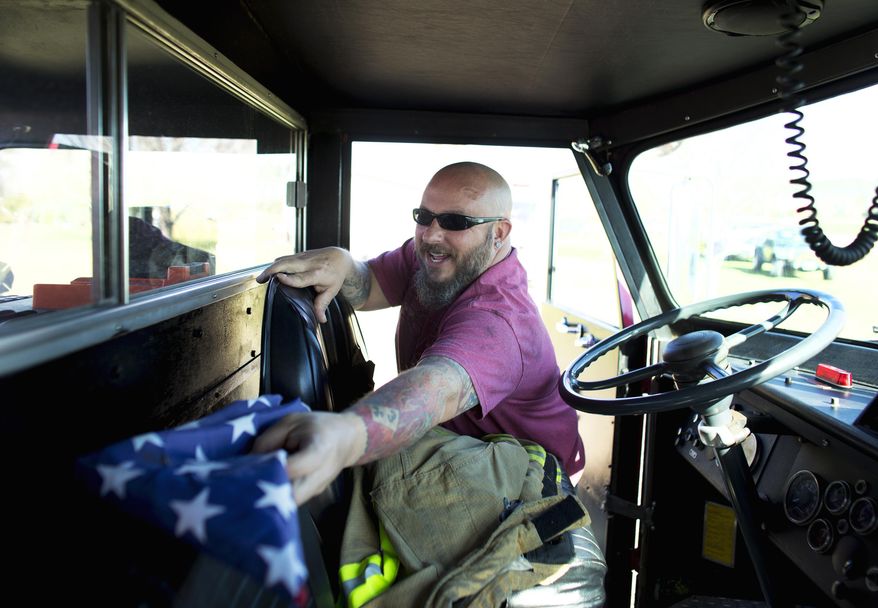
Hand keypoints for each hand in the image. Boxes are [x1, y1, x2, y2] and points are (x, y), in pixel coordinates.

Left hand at [251, 411, 365, 504]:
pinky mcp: (312, 495)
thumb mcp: (290, 422)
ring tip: (250, 489)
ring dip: (269, 499)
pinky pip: (291, 501)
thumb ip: (267, 441)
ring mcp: (317, 489)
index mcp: (318, 450)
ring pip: (289, 504)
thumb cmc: (317, 426)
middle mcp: (320, 476)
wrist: (348, 438)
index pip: (292, 468)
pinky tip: (262, 489)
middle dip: (265, 494)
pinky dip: (276, 498)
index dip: (270, 470)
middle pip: (290, 497)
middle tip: (244, 487)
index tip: (248, 469)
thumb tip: (246, 463)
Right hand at [256, 247, 352, 321]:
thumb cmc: (335, 275)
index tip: (278, 279)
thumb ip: (322, 305)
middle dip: (272, 270)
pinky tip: (269, 273)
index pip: (301, 277)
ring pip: (283, 260)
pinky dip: (275, 265)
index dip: (289, 278)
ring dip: (270, 268)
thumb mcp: (332, 291)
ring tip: (260, 279)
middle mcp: (308, 264)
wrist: (340, 258)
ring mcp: (303, 257)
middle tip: (260, 280)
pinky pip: (284, 258)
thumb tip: (321, 320)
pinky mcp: (299, 254)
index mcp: (317, 274)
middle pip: (287, 264)